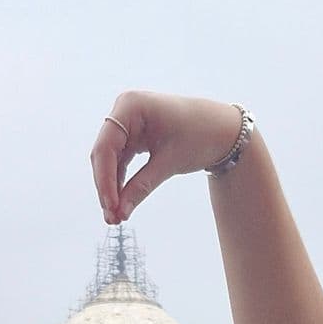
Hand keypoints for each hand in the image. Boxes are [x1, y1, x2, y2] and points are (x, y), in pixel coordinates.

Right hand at [90, 92, 247, 224]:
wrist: (219, 130)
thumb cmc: (199, 136)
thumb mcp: (170, 162)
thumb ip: (141, 186)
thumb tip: (120, 213)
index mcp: (131, 105)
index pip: (106, 146)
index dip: (104, 179)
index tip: (110, 207)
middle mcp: (124, 110)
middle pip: (103, 154)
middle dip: (106, 187)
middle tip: (112, 218)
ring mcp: (127, 123)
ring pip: (108, 161)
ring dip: (111, 188)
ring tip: (115, 217)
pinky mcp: (132, 137)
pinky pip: (119, 163)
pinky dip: (120, 183)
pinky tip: (121, 204)